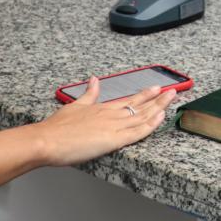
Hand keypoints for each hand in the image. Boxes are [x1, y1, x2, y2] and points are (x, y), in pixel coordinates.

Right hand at [33, 79, 178, 165]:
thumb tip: (93, 80)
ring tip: (172, 99)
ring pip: (142, 116)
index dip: (144, 96)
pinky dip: (150, 124)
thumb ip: (88, 95)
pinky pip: (137, 132)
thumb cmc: (56, 128)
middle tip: (174, 91)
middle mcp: (110, 115)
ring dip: (159, 107)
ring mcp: (113, 126)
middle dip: (158, 99)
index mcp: (101, 109)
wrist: (46, 140)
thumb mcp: (74, 106)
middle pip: (139, 106)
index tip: (156, 89)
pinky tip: (160, 118)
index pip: (128, 101)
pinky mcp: (112, 140)